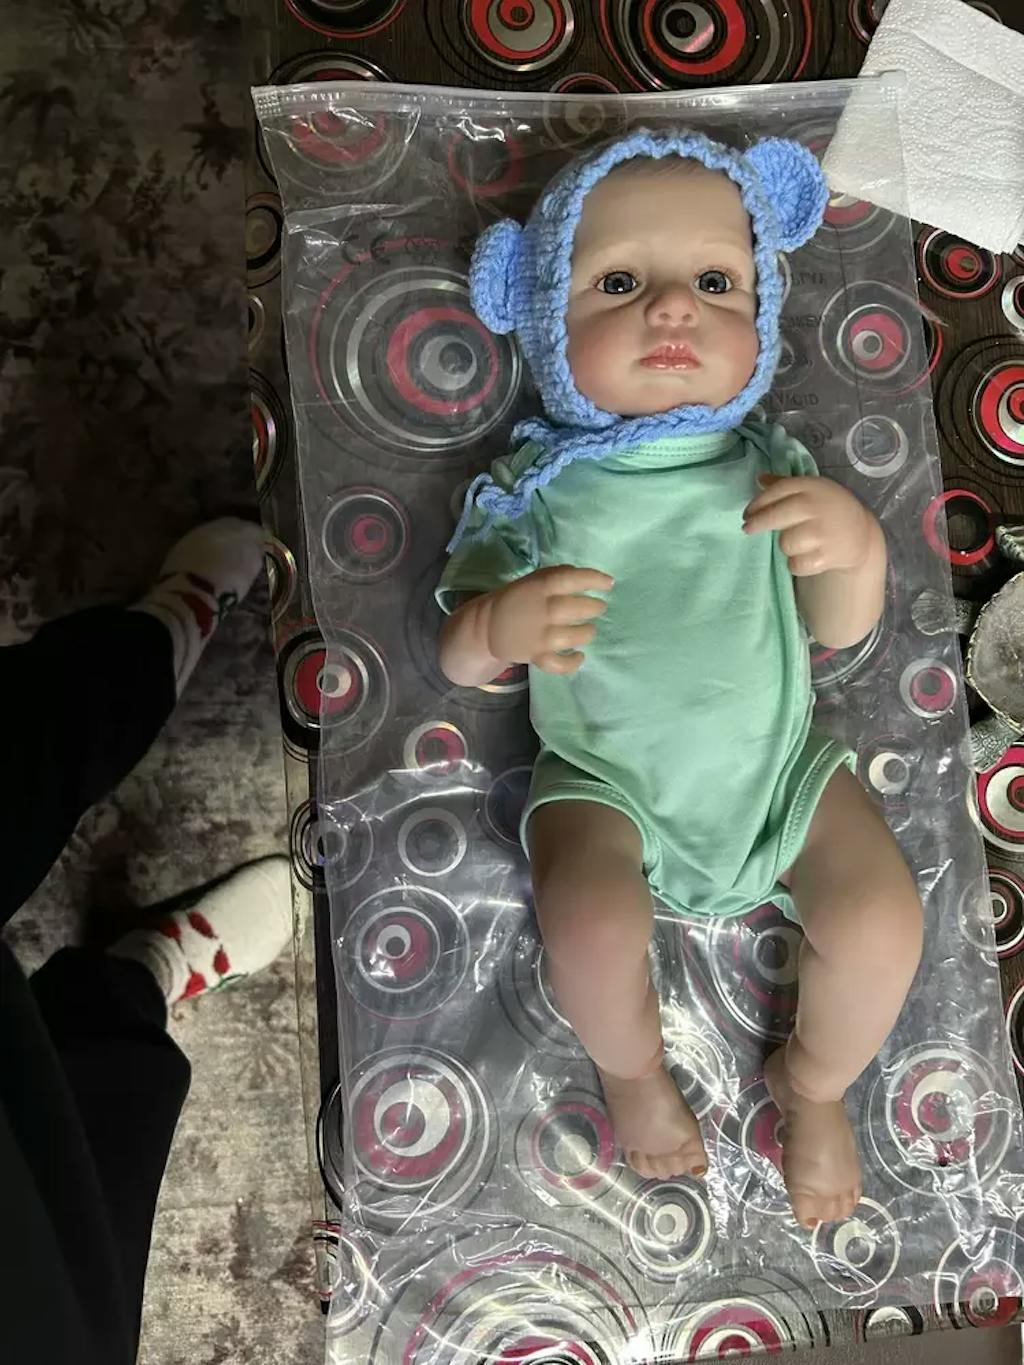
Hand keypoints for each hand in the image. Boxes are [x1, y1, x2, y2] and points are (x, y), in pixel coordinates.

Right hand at [488, 565, 613, 674]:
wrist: (489, 626)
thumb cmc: (520, 599)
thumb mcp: (535, 580)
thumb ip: (558, 576)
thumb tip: (589, 578)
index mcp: (540, 588)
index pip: (570, 579)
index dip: (593, 579)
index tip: (609, 583)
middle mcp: (541, 611)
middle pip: (575, 609)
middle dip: (594, 608)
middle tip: (600, 608)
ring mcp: (539, 636)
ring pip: (571, 637)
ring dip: (587, 633)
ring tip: (589, 630)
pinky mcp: (536, 656)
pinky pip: (558, 664)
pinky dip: (572, 663)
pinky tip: (580, 656)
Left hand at [742, 475, 875, 576]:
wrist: (860, 533)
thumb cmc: (828, 509)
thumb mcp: (812, 490)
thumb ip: (785, 484)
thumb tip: (759, 479)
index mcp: (812, 487)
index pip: (778, 490)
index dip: (758, 503)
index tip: (747, 513)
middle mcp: (816, 507)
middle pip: (776, 516)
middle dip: (758, 523)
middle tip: (747, 529)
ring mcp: (822, 532)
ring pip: (785, 543)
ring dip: (787, 546)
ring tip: (799, 543)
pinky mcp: (826, 556)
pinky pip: (796, 564)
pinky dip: (797, 564)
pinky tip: (808, 557)